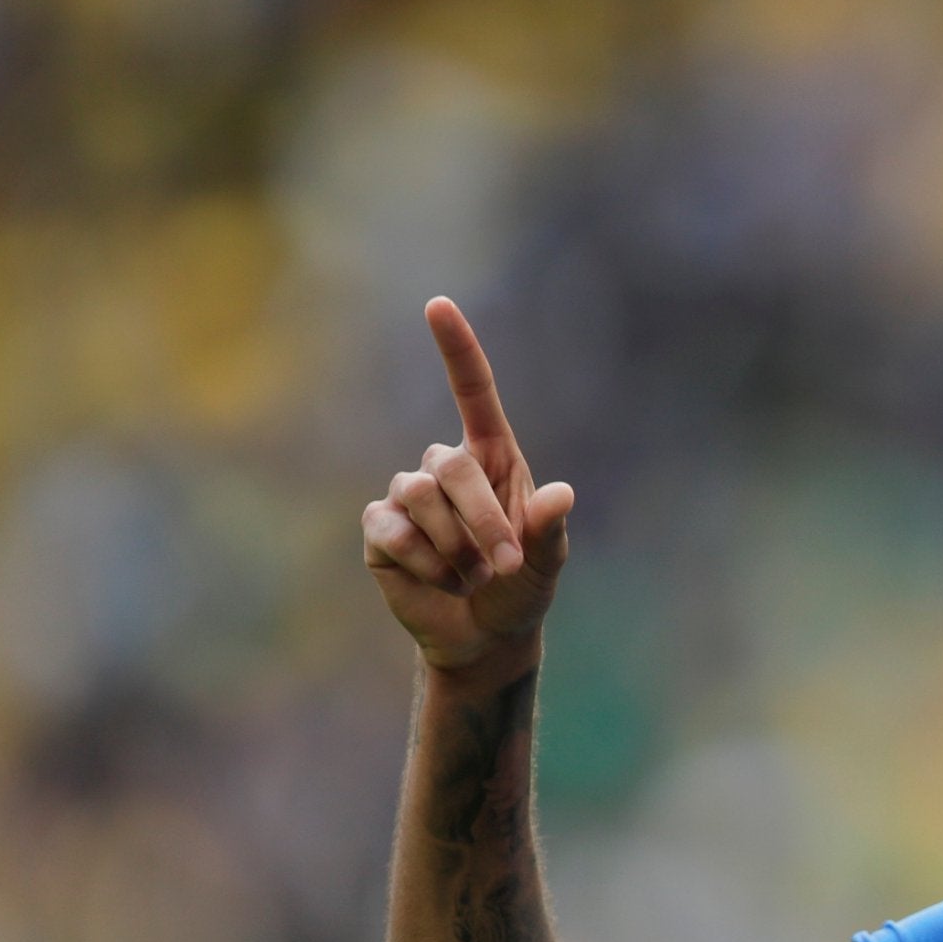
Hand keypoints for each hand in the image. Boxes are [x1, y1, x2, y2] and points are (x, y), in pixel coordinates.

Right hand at [361, 297, 575, 673]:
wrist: (485, 636)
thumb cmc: (522, 589)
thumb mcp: (548, 563)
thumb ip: (550, 530)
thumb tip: (561, 494)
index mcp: (492, 459)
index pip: (472, 392)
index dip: (457, 349)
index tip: (439, 305)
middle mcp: (446, 468)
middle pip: (450, 465)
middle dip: (483, 519)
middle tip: (507, 562)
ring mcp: (408, 496)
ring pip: (420, 497)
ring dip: (456, 547)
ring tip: (471, 574)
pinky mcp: (380, 528)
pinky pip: (394, 530)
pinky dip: (425, 562)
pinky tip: (441, 580)